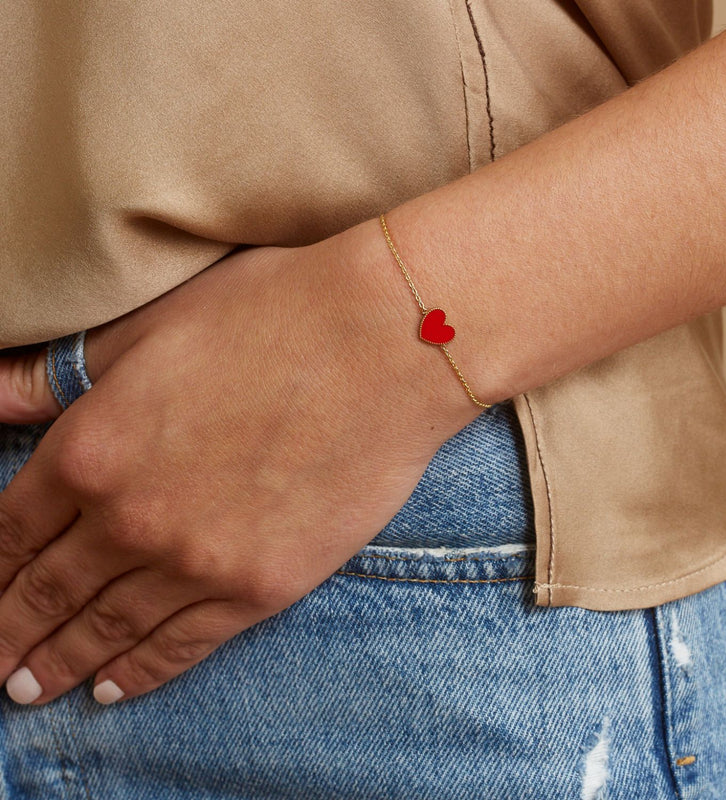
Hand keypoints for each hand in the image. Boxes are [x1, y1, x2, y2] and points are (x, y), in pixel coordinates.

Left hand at [0, 221, 472, 704]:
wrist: (383, 346)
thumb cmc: (272, 315)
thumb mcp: (151, 328)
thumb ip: (59, 376)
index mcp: (92, 448)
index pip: (11, 532)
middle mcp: (130, 519)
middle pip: (49, 593)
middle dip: (13, 632)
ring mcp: (197, 561)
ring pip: (108, 630)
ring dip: (61, 664)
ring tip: (31, 689)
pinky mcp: (262, 586)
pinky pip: (182, 646)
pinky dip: (139, 673)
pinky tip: (111, 689)